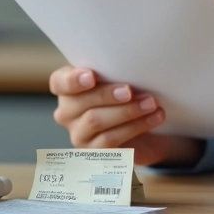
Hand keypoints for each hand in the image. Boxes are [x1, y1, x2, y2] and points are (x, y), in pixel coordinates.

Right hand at [48, 66, 203, 165]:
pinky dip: (135, 126)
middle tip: (130, 90)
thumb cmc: (127, 96)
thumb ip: (115, 72)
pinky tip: (154, 117)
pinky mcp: (94, 152)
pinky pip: (111, 140)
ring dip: (127, 111)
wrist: (145, 129)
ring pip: (96, 121)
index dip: (72, 80)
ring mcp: (78, 134)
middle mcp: (67, 111)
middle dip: (107, 95)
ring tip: (151, 103)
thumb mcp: (119, 79)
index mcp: (67, 88)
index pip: (59, 82)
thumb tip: (131, 61)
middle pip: (80, 102)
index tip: (91, 76)